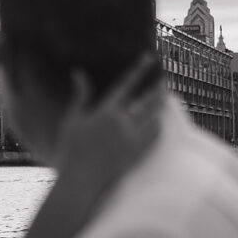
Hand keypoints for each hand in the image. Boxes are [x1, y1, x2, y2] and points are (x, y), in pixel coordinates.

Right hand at [56, 53, 163, 199]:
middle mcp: (123, 122)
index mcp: (107, 111)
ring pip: (153, 116)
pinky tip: (160, 121)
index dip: (139, 69)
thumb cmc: (72, 149)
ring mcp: (132, 138)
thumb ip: (80, 95)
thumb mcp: (73, 119)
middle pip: (147, 100)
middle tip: (165, 80)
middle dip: (157, 88)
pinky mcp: (136, 153)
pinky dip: (158, 125)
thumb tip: (79, 73)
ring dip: (160, 105)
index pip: (127, 84)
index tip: (149, 58)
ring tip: (165, 97)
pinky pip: (153, 135)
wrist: (80, 180)